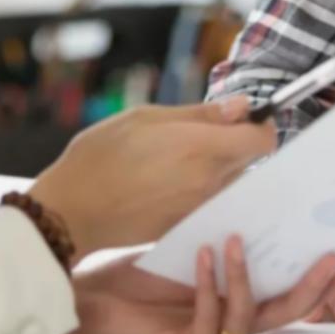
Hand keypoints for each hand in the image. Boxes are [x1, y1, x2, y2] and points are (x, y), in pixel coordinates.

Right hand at [29, 97, 274, 259]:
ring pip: (230, 185)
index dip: (258, 127)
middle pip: (249, 163)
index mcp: (202, 148)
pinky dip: (201, 191)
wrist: (72, 211)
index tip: (242, 119)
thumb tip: (242, 106)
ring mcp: (199, 209)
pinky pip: (209, 203)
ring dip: (219, 170)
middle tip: (204, 135)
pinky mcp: (186, 226)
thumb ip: (199, 114)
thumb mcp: (145, 118)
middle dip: (237, 147)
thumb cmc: (101, 156)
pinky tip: (168, 184)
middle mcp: (209, 182)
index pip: (262, 141)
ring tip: (179, 161)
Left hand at [53, 237, 334, 333]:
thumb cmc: (135, 270)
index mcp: (238, 299)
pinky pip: (212, 324)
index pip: (289, 290)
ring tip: (232, 238)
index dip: (317, 276)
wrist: (87, 296)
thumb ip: (226, 228)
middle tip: (329, 256)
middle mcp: (232, 324)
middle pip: (287, 312)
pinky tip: (201, 256)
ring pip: (251, 318)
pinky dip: (210, 288)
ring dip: (246, 275)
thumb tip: (259, 190)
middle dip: (313, 287)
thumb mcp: (190, 242)